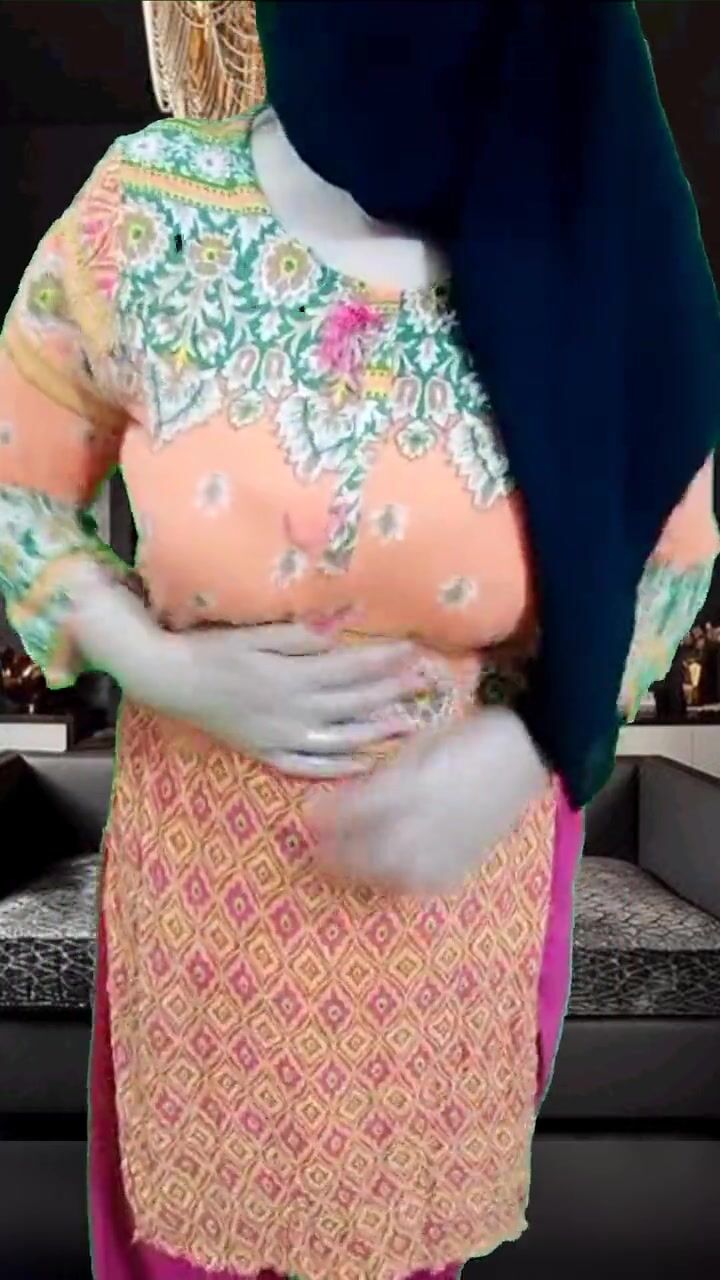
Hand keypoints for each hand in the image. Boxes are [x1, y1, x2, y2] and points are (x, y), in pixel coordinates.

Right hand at [64, 561, 426, 777]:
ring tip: (409, 723)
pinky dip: (340, 765)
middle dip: (392, 692)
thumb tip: (343, 628)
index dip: (385, 660)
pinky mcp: (268, 752)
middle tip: (426, 684)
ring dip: (377, 731)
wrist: (170, 682)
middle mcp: (294, 712)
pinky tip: (365, 761)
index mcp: (292, 677)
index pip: (351, 668)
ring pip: (341, 738)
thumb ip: (300, 635)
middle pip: (353, 703)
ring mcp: (282, 737)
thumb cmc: (212, 649)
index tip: (415, 651)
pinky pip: (311, 764)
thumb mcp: (255, 634)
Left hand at [307, 706, 548, 893]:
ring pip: (389, 874)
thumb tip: (348, 792)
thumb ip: (385, 770)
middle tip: (312, 849)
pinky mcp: (462, 864)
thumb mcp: (420, 742)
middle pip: (367, 851)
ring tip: (339, 865)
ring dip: (359, 872)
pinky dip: (394, 883)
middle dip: (334, 853)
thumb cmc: (469, 738)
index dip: (325, 816)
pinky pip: (419, 884)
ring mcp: (446, 848)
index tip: (305, 816)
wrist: (529, 755)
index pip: (357, 810)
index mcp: (414, 785)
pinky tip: (382, 876)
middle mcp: (427, 823)